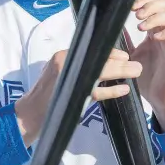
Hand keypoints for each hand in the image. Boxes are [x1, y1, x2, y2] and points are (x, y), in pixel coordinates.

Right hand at [15, 49, 141, 146]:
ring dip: (120, 72)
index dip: (109, 52)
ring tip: (136, 72)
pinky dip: (112, 90)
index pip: (89, 50)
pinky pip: (96, 91)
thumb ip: (74, 68)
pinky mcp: (70, 94)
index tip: (124, 55)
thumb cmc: (45, 96)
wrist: (29, 114)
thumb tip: (99, 64)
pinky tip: (124, 89)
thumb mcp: (57, 75)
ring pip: (99, 72)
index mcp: (60, 55)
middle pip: (97, 59)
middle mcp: (63, 62)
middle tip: (136, 64)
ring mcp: (66, 77)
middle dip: (119, 62)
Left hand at [130, 0, 164, 130]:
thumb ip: (124, 40)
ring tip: (140, 26)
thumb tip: (109, 28)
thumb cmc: (145, 76)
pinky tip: (154, 38)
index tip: (128, 7)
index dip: (143, 1)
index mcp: (153, 30)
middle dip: (150, 4)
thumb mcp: (130, 54)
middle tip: (136, 14)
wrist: (158, 97)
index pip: (154, 4)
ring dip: (155, 17)